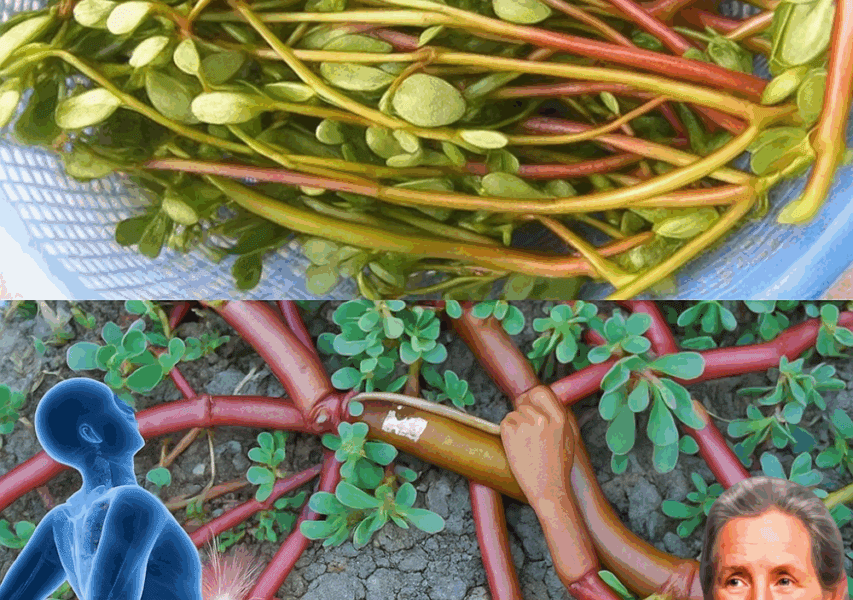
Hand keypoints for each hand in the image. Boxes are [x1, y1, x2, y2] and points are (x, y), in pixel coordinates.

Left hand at [500, 385, 573, 503]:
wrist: (549, 490)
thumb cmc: (559, 467)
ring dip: (516, 425)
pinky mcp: (510, 432)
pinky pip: (505, 422)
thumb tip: (551, 399)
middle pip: (525, 403)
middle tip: (527, 433)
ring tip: (525, 444)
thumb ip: (561, 416)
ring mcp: (526, 424)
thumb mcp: (569, 437)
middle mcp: (542, 417)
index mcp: (560, 417)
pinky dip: (507, 433)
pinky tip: (517, 446)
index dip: (533, 397)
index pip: (541, 391)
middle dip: (524, 414)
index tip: (529, 403)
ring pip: (514, 413)